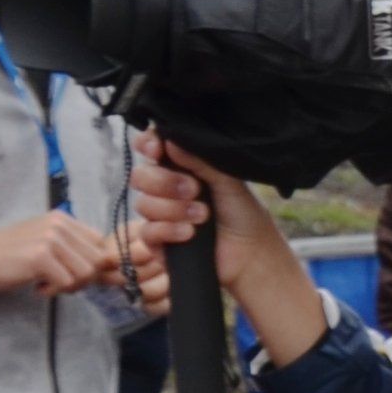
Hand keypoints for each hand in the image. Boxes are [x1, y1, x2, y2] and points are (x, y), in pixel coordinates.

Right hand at [0, 211, 123, 296]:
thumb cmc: (12, 255)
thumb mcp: (46, 242)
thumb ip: (73, 249)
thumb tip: (109, 269)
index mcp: (63, 219)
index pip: (100, 245)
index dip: (92, 266)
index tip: (71, 274)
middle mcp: (59, 225)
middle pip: (97, 261)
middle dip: (83, 279)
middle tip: (59, 283)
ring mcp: (50, 239)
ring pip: (86, 273)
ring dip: (70, 286)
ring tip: (48, 284)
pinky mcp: (39, 256)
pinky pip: (67, 283)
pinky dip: (54, 291)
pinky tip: (38, 287)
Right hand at [128, 133, 333, 363]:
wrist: (251, 253)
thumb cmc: (243, 212)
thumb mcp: (227, 180)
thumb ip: (199, 160)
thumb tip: (169, 140)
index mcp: (180, 167)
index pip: (151, 149)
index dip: (147, 145)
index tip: (157, 148)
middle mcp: (166, 189)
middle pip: (140, 176)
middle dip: (164, 182)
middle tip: (194, 189)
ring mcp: (160, 215)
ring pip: (143, 204)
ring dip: (174, 209)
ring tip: (203, 215)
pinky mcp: (158, 243)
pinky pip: (148, 232)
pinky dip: (169, 230)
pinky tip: (190, 233)